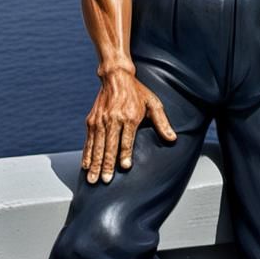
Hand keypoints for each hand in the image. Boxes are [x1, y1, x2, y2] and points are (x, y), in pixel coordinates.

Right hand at [82, 69, 175, 183]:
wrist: (116, 78)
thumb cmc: (138, 93)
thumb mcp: (154, 104)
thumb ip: (162, 122)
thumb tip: (173, 138)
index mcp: (129, 116)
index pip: (126, 139)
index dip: (125, 154)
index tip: (124, 167)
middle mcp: (113, 119)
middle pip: (109, 146)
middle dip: (107, 165)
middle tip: (106, 180)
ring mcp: (100, 120)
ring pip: (97, 146)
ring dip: (94, 164)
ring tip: (93, 179)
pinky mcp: (91, 121)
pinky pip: (89, 141)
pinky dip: (87, 154)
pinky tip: (86, 166)